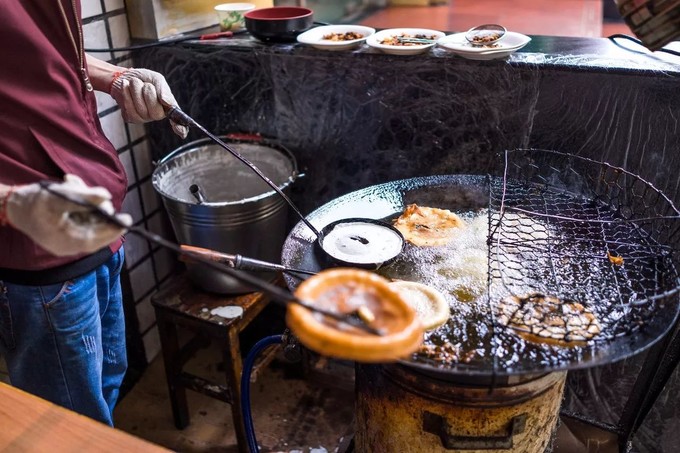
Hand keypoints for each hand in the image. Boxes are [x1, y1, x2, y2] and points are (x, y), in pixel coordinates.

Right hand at [5, 175, 131, 256]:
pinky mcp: (68, 230)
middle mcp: (71, 245)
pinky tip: (71, 186)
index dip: (114, 229)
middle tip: (92, 191)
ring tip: (72, 183)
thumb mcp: (58, 196)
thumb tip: (105, 196)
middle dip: (97, 207)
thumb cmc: (32, 202)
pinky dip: (80, 202)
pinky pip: (82, 217)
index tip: (127, 219)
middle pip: (96, 228)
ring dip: (87, 200)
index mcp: (69, 242)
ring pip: (90, 219)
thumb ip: (82, 197)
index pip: (99, 239)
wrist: (12, 206)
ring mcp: (69, 238)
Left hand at [110, 68, 188, 138]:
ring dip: (136, 90)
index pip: (177, 120)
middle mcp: (158, 114)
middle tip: (146, 84)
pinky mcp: (131, 118)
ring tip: (135, 83)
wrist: (123, 76)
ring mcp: (144, 118)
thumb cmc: (143, 78)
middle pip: (156, 113)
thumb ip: (163, 90)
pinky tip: (125, 86)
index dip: (180, 127)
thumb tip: (168, 103)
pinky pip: (129, 108)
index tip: (181, 132)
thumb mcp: (156, 79)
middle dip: (149, 94)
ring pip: (141, 109)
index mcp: (169, 106)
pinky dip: (126, 93)